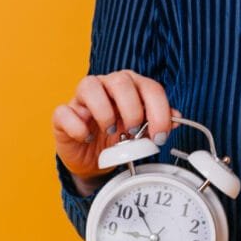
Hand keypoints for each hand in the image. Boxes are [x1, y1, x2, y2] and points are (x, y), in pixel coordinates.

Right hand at [52, 69, 179, 195]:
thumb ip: (159, 122)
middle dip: (132, 110)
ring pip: (90, 85)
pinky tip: (87, 138)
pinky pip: (65, 111)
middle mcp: (107, 85)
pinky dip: (78, 127)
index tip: (161, 135)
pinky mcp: (64, 113)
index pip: (149, 87)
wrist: (93, 159)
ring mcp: (82, 98)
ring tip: (110, 131)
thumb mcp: (143, 133)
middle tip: (134, 132)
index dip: (159, 111)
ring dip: (104, 112)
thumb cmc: (118, 138)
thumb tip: (177, 117)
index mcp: (131, 86)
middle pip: (121, 81)